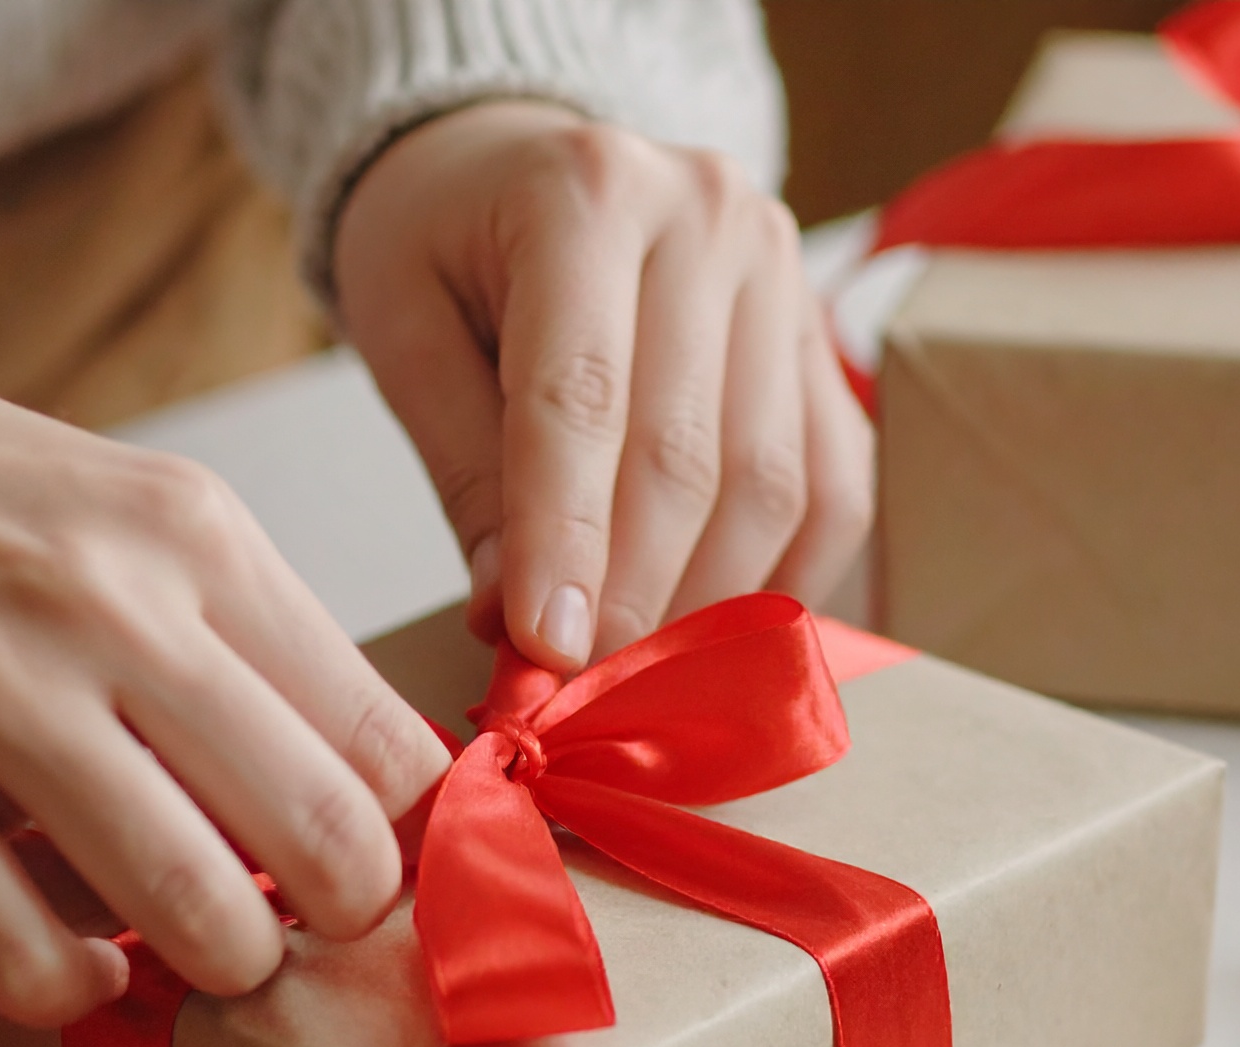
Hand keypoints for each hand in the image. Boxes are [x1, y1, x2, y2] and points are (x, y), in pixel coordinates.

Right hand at [0, 322, 450, 1024]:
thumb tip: (348, 799)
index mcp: (195, 535)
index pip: (388, 740)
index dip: (402, 838)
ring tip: (182, 952)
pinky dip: (67, 990)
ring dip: (213, 969)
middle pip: (327, 838)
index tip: (367, 867)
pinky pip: (23, 959)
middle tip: (297, 931)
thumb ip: (233, 638)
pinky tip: (63, 960)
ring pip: (195, 915)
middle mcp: (109, 606)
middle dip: (340, 923)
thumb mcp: (117, 511)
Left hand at [334, 101, 874, 670]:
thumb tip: (516, 619)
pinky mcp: (822, 334)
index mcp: (585, 192)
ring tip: (639, 676)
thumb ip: (466, 469)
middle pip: (690, 450)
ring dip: (710, 603)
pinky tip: (719, 636)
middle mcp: (708, 215)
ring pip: (773, 479)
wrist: (518, 161)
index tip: (546, 652)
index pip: (581, 396)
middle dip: (635, 594)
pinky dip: (783, 577)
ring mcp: (784, 271)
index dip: (564, 538)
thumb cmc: (445, 245)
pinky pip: (832, 483)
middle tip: (584, 693)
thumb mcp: (406, 329)